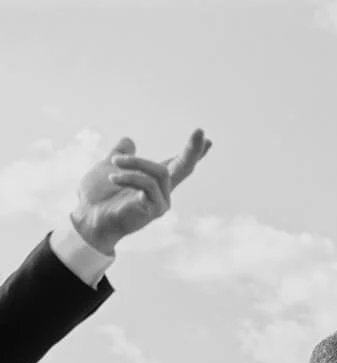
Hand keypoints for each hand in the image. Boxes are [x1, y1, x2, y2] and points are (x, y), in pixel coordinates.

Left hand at [70, 129, 211, 254]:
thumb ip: (120, 155)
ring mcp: (161, 202)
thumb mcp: (107, 167)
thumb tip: (128, 140)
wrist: (88, 217)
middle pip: (184, 168)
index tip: (209, 140)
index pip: (178, 165)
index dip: (193, 153)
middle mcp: (163, 192)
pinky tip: (113, 178)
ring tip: (113, 161)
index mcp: (154, 182)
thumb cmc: (97, 197)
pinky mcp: (154, 210)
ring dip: (135, 163)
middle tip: (201, 132)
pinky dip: (129, 177)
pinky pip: (146, 185)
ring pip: (159, 172)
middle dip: (193, 150)